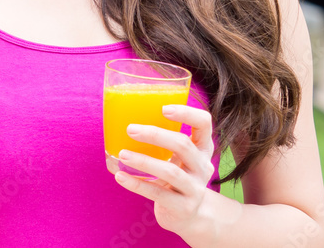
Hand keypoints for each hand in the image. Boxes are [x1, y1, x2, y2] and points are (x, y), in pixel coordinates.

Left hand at [114, 104, 217, 238]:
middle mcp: (202, 166)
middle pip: (183, 145)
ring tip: (122, 154)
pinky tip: (120, 176)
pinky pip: (157, 193)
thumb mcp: (178, 157)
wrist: (189, 215)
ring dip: (143, 161)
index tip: (163, 109)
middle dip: (155, 135)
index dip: (186, 113)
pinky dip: (137, 184)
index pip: (204, 123)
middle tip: (130, 129)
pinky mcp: (183, 207)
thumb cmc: (176, 175)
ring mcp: (195, 188)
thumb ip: (163, 140)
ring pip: (170, 171)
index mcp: (202, 148)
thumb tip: (122, 116)